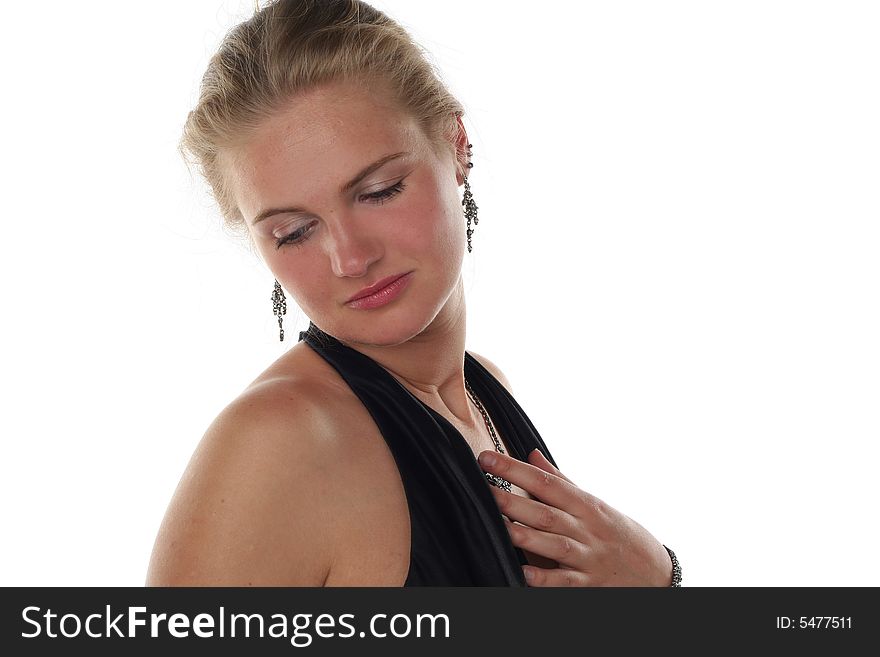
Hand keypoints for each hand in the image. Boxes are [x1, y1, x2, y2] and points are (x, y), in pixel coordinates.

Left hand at [478, 448, 672, 586]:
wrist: (657, 572)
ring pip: (552, 544)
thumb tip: (531, 454)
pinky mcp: (588, 585)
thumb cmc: (618, 532)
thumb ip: (560, 481)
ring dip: (523, 535)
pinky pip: (563, 582)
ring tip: (496, 524)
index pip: (546, 482)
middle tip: (481, 487)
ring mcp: (587, 558)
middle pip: (544, 512)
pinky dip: (543, 578)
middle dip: (511, 500)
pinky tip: (522, 573)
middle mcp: (586, 529)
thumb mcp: (594, 503)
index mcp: (585, 504)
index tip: (487, 458)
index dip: (515, 470)